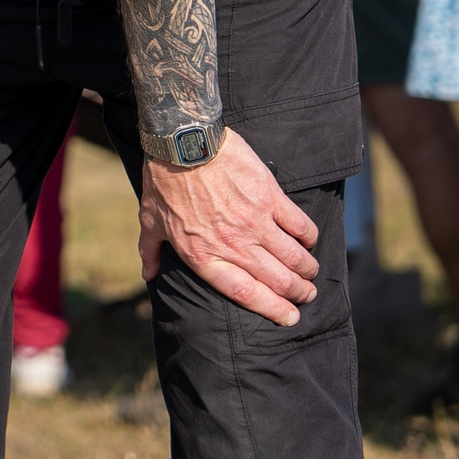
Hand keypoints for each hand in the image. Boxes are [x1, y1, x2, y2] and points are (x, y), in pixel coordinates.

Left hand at [139, 128, 319, 325]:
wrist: (183, 141)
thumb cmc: (164, 181)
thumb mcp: (150, 220)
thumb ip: (151, 251)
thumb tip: (148, 274)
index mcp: (204, 256)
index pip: (246, 294)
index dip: (272, 309)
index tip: (290, 317)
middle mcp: (233, 244)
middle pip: (277, 280)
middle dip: (298, 293)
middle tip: (307, 294)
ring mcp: (254, 222)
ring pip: (293, 257)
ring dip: (307, 270)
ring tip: (310, 274)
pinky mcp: (269, 197)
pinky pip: (300, 226)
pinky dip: (309, 237)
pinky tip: (309, 241)